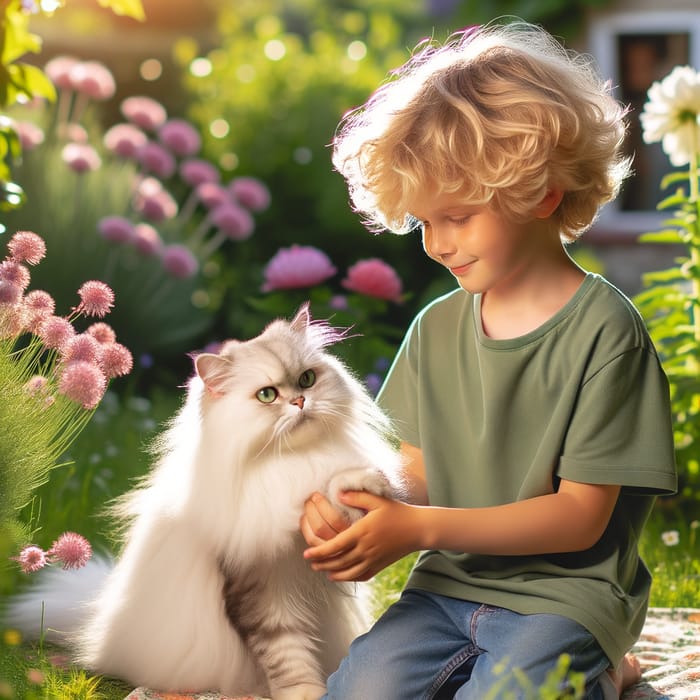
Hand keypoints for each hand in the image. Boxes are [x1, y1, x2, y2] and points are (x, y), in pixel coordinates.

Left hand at [302, 491, 422, 581]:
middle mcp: (365, 549)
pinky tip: (339, 576)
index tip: (306, 554)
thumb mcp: (377, 500)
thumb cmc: (397, 512)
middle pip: (338, 561)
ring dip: (331, 571)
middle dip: (321, 562)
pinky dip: (347, 578)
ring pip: (347, 572)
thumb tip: (339, 493)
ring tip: (320, 569)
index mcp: (362, 532)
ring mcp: (373, 559)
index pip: (335, 545)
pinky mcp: (379, 566)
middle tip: (310, 561)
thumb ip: (357, 496)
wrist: (418, 529)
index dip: (319, 551)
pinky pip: (360, 576)